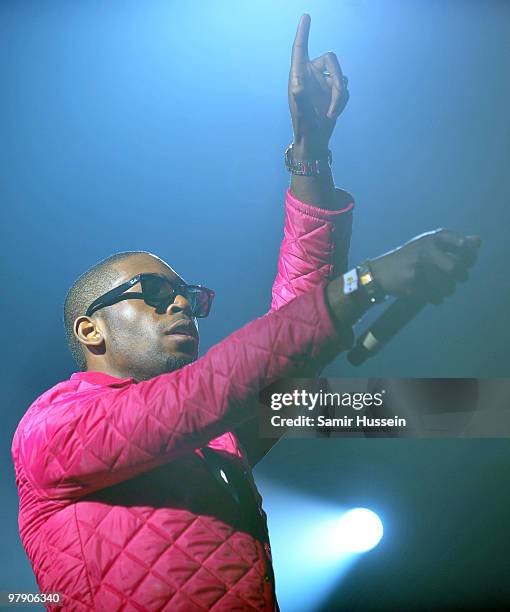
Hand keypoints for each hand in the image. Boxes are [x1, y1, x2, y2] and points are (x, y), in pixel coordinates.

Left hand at [289, 13, 348, 157]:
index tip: (306, 16)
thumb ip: (300, 98)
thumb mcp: (301, 114)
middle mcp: (311, 74)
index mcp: (299, 75)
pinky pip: (345, 88)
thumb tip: (297, 86)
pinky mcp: (333, 91)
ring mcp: (323, 82)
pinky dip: (342, 101)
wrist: (315, 139)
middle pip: (330, 59)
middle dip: (337, 76)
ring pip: (340, 76)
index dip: (303, 33)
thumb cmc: (304, 127)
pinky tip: (333, 113)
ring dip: (339, 95)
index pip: (300, 49)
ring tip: (331, 113)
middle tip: (338, 93)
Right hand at [368, 229, 481, 304]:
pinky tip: (429, 294)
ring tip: (441, 287)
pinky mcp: (412, 286)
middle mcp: (424, 251)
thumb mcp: (428, 245)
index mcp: (430, 239)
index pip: (462, 244)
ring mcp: (418, 269)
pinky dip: (436, 299)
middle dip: (461, 276)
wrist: (379, 273)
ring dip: (448, 290)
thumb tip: (478, 241)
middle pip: (456, 268)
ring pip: (448, 286)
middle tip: (457, 277)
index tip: (466, 259)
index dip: (469, 253)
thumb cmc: (409, 258)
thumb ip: (453, 243)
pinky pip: (436, 297)